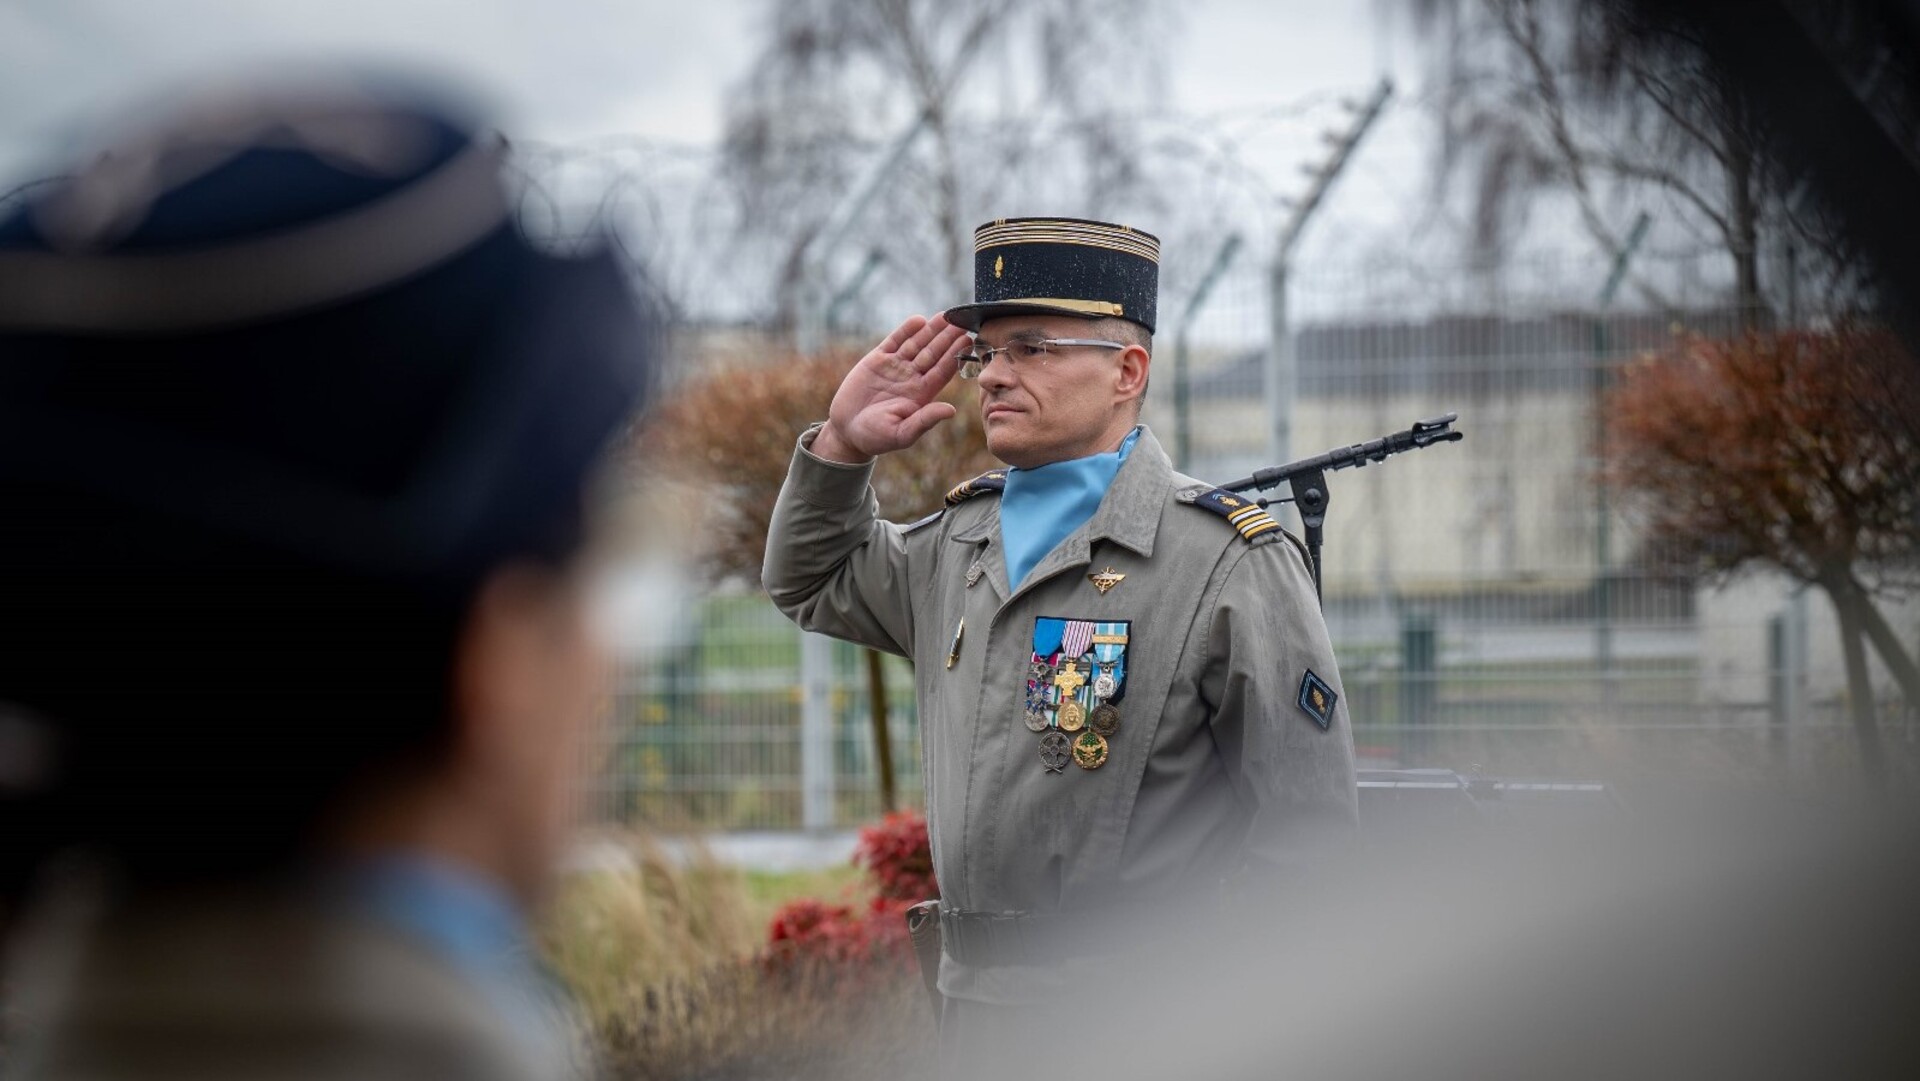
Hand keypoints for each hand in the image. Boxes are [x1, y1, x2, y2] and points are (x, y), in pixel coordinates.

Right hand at [812, 314, 967, 463]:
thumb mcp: (902, 434)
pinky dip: (906, 331)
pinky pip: (894, 341)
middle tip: (962, 321)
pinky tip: (919, 320)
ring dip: (931, 330)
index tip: (967, 341)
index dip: (954, 356)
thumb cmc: (875, 437)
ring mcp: (895, 367)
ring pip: (916, 344)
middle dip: (946, 338)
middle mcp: (911, 378)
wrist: (845, 430)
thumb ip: (925, 420)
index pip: (942, 371)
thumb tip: (951, 411)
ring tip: (945, 316)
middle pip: (933, 353)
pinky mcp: (877, 360)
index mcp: (921, 395)